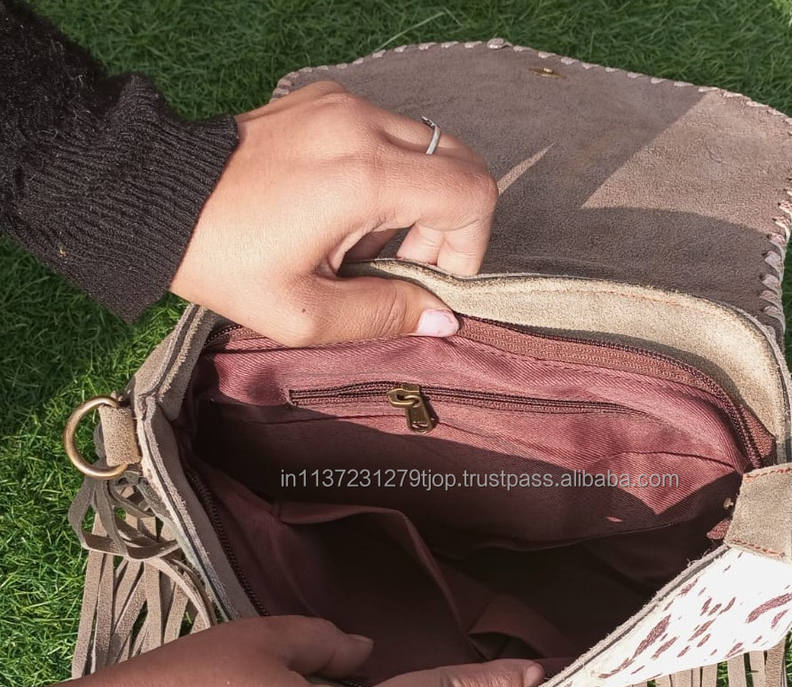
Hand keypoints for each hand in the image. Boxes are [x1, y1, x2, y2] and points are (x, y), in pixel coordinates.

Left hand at [170, 82, 499, 345]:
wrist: (156, 198)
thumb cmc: (224, 260)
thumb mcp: (304, 314)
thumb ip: (384, 315)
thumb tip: (443, 317)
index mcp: (363, 177)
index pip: (471, 193)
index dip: (467, 246)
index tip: (426, 278)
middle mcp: (363, 126)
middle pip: (461, 163)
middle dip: (450, 223)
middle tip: (402, 262)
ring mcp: (344, 105)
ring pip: (429, 149)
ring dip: (418, 200)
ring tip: (364, 239)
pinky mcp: (327, 100)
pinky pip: (390, 134)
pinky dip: (389, 175)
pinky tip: (345, 209)